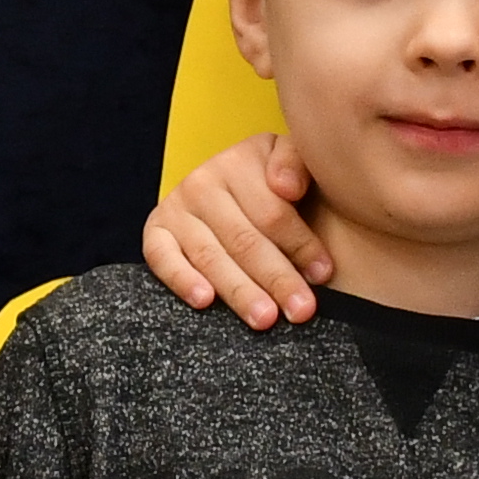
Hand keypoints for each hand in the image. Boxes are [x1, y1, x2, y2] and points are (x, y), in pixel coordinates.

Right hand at [141, 132, 331, 326]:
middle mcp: (203, 182)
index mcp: (240, 161)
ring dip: (239, 290)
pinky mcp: (155, 232)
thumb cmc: (278, 185)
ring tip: (265, 318)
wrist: (234, 190)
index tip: (323, 274)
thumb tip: (285, 187)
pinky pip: (162, 258)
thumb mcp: (296, 160)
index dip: (301, 245)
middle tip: (301, 310)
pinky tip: (205, 301)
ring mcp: (177, 207)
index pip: (272, 212)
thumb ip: (298, 162)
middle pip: (244, 239)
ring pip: (211, 256)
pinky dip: (181, 280)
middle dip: (277, 278)